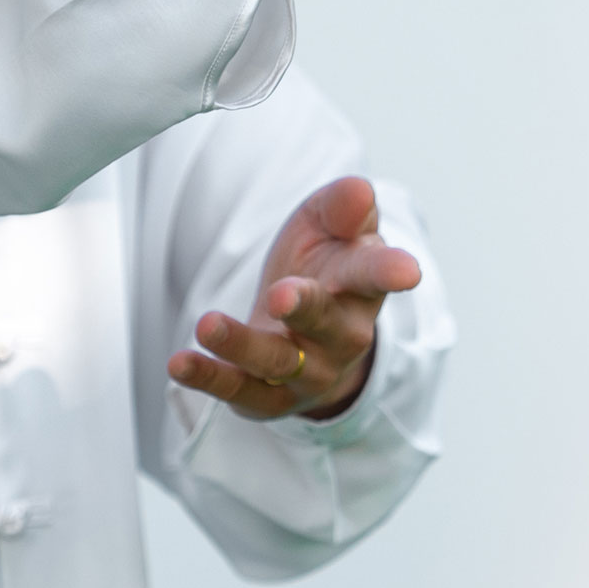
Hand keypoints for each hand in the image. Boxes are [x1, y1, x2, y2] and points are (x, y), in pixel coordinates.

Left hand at [167, 176, 421, 421]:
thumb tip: (359, 189)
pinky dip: (209, 378)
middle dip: (305, 309)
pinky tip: (180, 363)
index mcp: (361, 286)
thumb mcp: (332, 226)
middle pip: (326, 324)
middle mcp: (341, 335)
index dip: (391, 271)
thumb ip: (343, 206)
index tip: (408, 272)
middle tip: (281, 293)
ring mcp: (308, 371)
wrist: (311, 337)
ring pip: (278, 363)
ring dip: (242, 345)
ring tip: (207, 323)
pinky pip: (240, 392)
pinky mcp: (270, 398)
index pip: (375, 274)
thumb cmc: (325, 267)